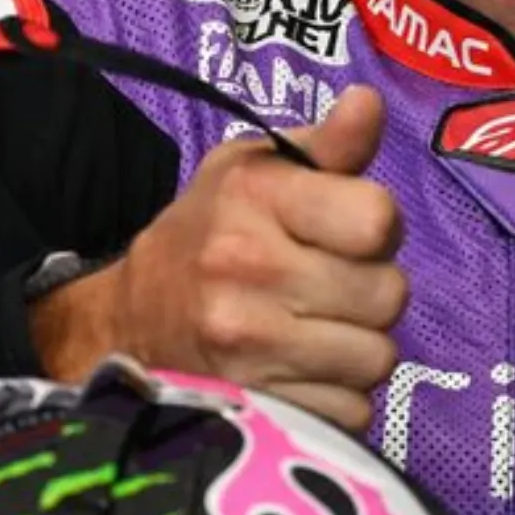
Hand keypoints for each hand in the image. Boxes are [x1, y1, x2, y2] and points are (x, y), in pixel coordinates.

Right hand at [30, 85, 405, 431]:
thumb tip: (371, 100)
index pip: (377, 220)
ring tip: (316, 328)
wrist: (125, 321)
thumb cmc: (212, 231)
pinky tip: (301, 373)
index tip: (350, 231)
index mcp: (255, 197)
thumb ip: (330, 144)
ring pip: (376, 359)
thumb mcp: (259, 169)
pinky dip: (337, 399)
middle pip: (388, 295)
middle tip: (331, 284)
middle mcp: (246, 270)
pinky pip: (351, 414)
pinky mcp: (250, 412)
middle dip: (372, 290)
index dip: (378, 226)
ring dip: (359, 347)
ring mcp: (245, 349)